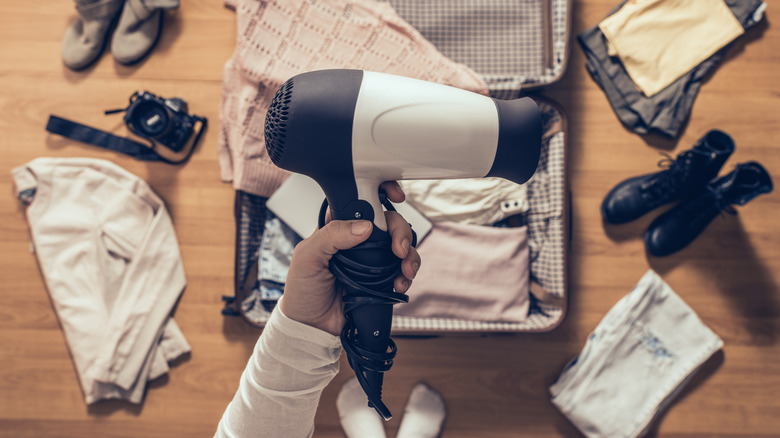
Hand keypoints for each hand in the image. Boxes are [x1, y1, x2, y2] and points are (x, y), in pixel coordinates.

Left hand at [280, 182, 421, 335]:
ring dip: (410, 255)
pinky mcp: (382, 280)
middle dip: (402, 232)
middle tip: (399, 249)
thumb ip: (331, 235)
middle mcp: (358, 240)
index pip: (365, 201)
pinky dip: (407, 275)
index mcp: (338, 227)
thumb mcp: (307, 257)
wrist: (311, 328)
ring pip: (402, 246)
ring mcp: (373, 261)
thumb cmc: (302, 290)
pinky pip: (403, 271)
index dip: (384, 194)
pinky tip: (400, 283)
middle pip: (390, 223)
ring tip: (405, 270)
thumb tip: (365, 226)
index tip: (397, 197)